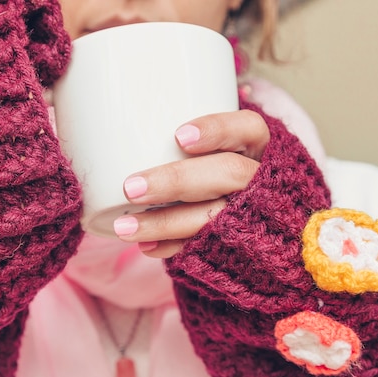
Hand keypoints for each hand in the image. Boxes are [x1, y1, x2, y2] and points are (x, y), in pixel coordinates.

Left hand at [113, 109, 269, 257]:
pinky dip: (173, 247)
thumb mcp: (217, 148)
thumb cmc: (217, 170)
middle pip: (229, 173)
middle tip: (132, 188)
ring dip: (164, 223)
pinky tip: (146, 247)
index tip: (179, 137)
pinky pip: (206, 247)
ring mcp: (252, 215)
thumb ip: (182, 138)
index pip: (249, 128)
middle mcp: (260, 179)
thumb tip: (117, 127)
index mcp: (257, 147)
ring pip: (214, 217)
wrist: (261, 226)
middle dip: (177, 180)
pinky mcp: (239, 245)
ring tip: (124, 227)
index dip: (218, 130)